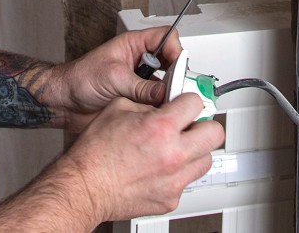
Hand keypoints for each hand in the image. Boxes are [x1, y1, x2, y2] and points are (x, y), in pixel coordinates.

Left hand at [51, 29, 182, 131]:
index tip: (177, 64)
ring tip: (165, 101)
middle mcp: (139, 61)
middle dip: (175, 74)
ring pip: (166, 83)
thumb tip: (164, 92)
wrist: (65, 102)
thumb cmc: (80, 79)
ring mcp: (139, 81)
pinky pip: (156, 101)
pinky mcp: (137, 99)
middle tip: (175, 87)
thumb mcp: (113, 78)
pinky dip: (159, 107)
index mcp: (134, 45)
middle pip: (170, 61)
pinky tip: (156, 112)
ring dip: (167, 93)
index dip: (175, 49)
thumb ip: (141, 86)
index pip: (165, 37)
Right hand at [60, 93, 224, 221]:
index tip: (185, 104)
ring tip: (176, 148)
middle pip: (215, 133)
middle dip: (203, 125)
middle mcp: (173, 155)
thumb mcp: (119, 109)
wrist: (84, 187)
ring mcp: (174, 180)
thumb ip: (148, 103)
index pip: (196, 103)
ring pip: (205, 160)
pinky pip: (186, 182)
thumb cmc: (95, 153)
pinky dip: (178, 174)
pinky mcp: (170, 199)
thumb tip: (163, 102)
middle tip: (191, 125)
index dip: (188, 100)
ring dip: (195, 151)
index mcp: (161, 127)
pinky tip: (161, 169)